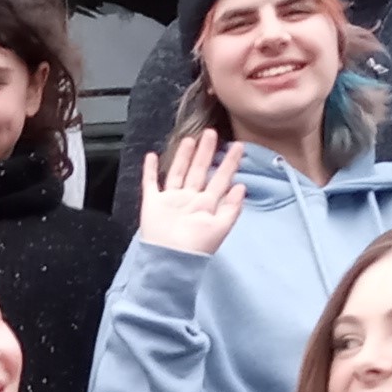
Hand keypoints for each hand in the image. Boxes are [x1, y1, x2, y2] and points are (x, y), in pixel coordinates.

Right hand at [136, 131, 247, 256]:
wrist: (170, 259)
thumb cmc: (195, 247)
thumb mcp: (220, 228)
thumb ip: (232, 208)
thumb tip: (241, 187)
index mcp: (206, 204)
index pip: (220, 179)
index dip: (229, 163)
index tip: (238, 146)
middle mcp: (190, 199)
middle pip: (199, 170)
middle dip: (206, 152)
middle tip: (212, 133)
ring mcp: (171, 199)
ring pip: (178, 172)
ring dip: (183, 156)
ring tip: (189, 139)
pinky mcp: (153, 202)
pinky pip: (151, 182)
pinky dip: (150, 170)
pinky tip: (152, 156)